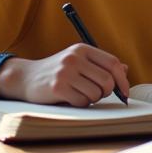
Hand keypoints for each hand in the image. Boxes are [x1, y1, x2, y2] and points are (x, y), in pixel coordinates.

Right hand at [0, 45, 130, 106]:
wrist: (26, 77)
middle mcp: (74, 58)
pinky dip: (81, 104)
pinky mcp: (57, 87)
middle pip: (107, 80)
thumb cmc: (57, 71)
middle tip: (98, 94)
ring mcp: (65, 72)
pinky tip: (70, 98)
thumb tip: (125, 69)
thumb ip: (100, 65)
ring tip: (81, 94)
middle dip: (107, 92)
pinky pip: (82, 102)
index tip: (124, 92)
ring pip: (96, 93)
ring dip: (93, 99)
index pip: (113, 63)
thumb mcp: (78, 62)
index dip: (122, 79)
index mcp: (83, 49)